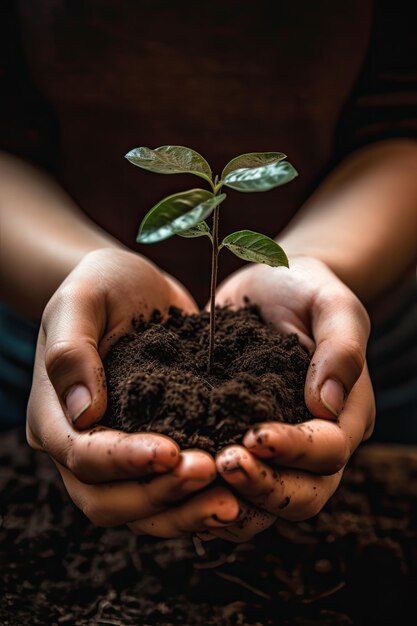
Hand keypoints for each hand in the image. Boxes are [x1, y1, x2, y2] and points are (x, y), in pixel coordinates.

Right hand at [27, 248, 239, 535]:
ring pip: (141, 511)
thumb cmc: (100, 286)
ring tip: (232, 500)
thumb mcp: (80, 300)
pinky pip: (169, 494)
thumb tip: (84, 412)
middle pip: (108, 501)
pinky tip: (236, 493)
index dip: (124, 461)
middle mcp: (81, 448)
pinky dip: (197, 501)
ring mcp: (118, 456)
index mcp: (54, 416)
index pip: (82, 457)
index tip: (171, 451)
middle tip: (211, 474)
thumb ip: (72, 350)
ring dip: (184, 511)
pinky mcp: (152, 452)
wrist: (131, 289)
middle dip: (159, 495)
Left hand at [204, 256, 374, 541]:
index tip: (256, 435)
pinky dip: (202, 494)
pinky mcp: (235, 444)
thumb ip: (341, 348)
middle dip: (262, 487)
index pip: (329, 453)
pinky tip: (172, 479)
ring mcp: (274, 454)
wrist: (269, 291)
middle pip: (300, 496)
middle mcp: (312, 447)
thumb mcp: (333, 306)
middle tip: (222, 464)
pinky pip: (225, 489)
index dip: (295, 451)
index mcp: (344, 417)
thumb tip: (327, 404)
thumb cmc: (307, 293)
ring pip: (262, 506)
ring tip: (193, 477)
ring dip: (229, 501)